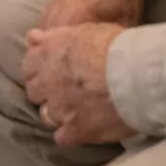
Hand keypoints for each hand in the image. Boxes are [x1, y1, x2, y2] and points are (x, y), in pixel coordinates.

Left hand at [23, 23, 134, 146]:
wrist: (137, 74)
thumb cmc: (116, 45)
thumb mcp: (85, 29)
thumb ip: (56, 36)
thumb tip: (32, 38)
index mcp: (49, 53)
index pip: (28, 64)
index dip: (39, 67)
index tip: (51, 69)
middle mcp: (48, 81)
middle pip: (34, 90)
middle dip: (45, 90)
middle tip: (63, 88)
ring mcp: (60, 108)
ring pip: (46, 115)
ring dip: (56, 112)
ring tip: (75, 109)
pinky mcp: (75, 131)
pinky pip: (62, 137)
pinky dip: (70, 133)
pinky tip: (82, 127)